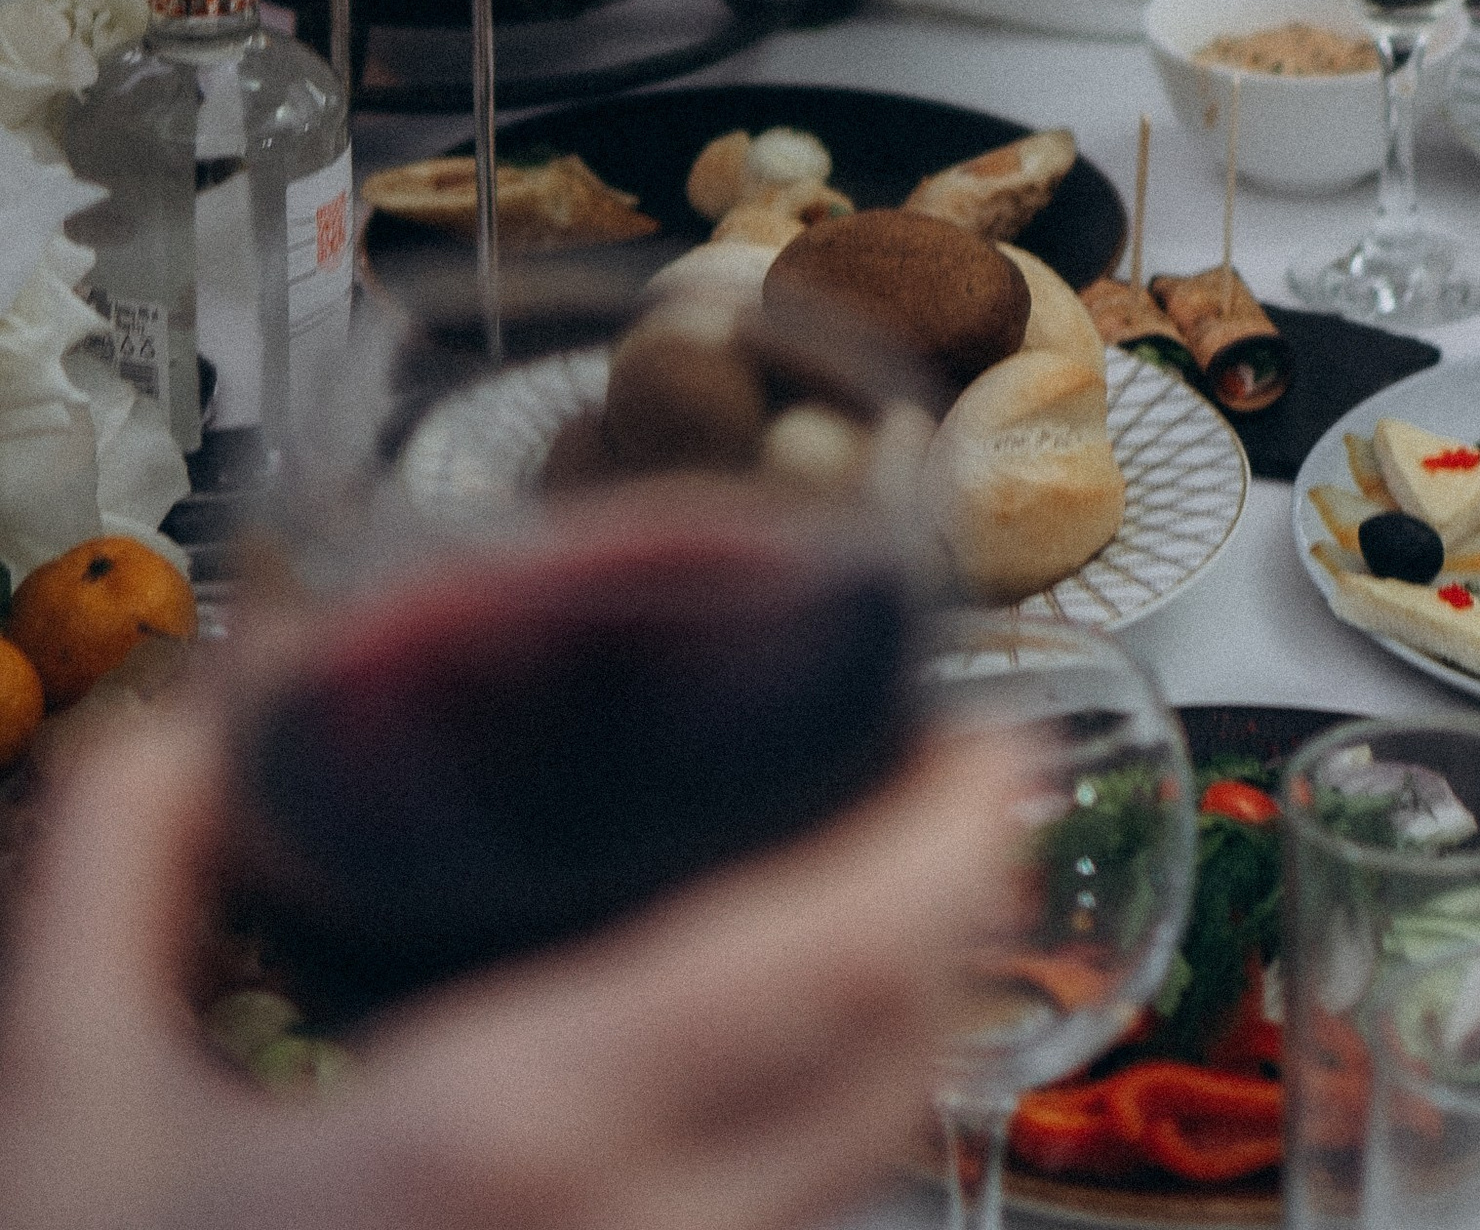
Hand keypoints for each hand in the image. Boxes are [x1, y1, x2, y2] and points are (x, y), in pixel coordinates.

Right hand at [1, 706, 1017, 1229]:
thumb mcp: (62, 1077)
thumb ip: (138, 848)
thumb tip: (215, 704)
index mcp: (504, 1139)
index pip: (822, 970)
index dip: (942, 846)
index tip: (987, 744)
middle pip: (898, 1071)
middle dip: (967, 914)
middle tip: (967, 795)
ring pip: (869, 1175)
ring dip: (914, 1027)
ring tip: (901, 900)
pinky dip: (838, 1136)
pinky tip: (796, 1058)